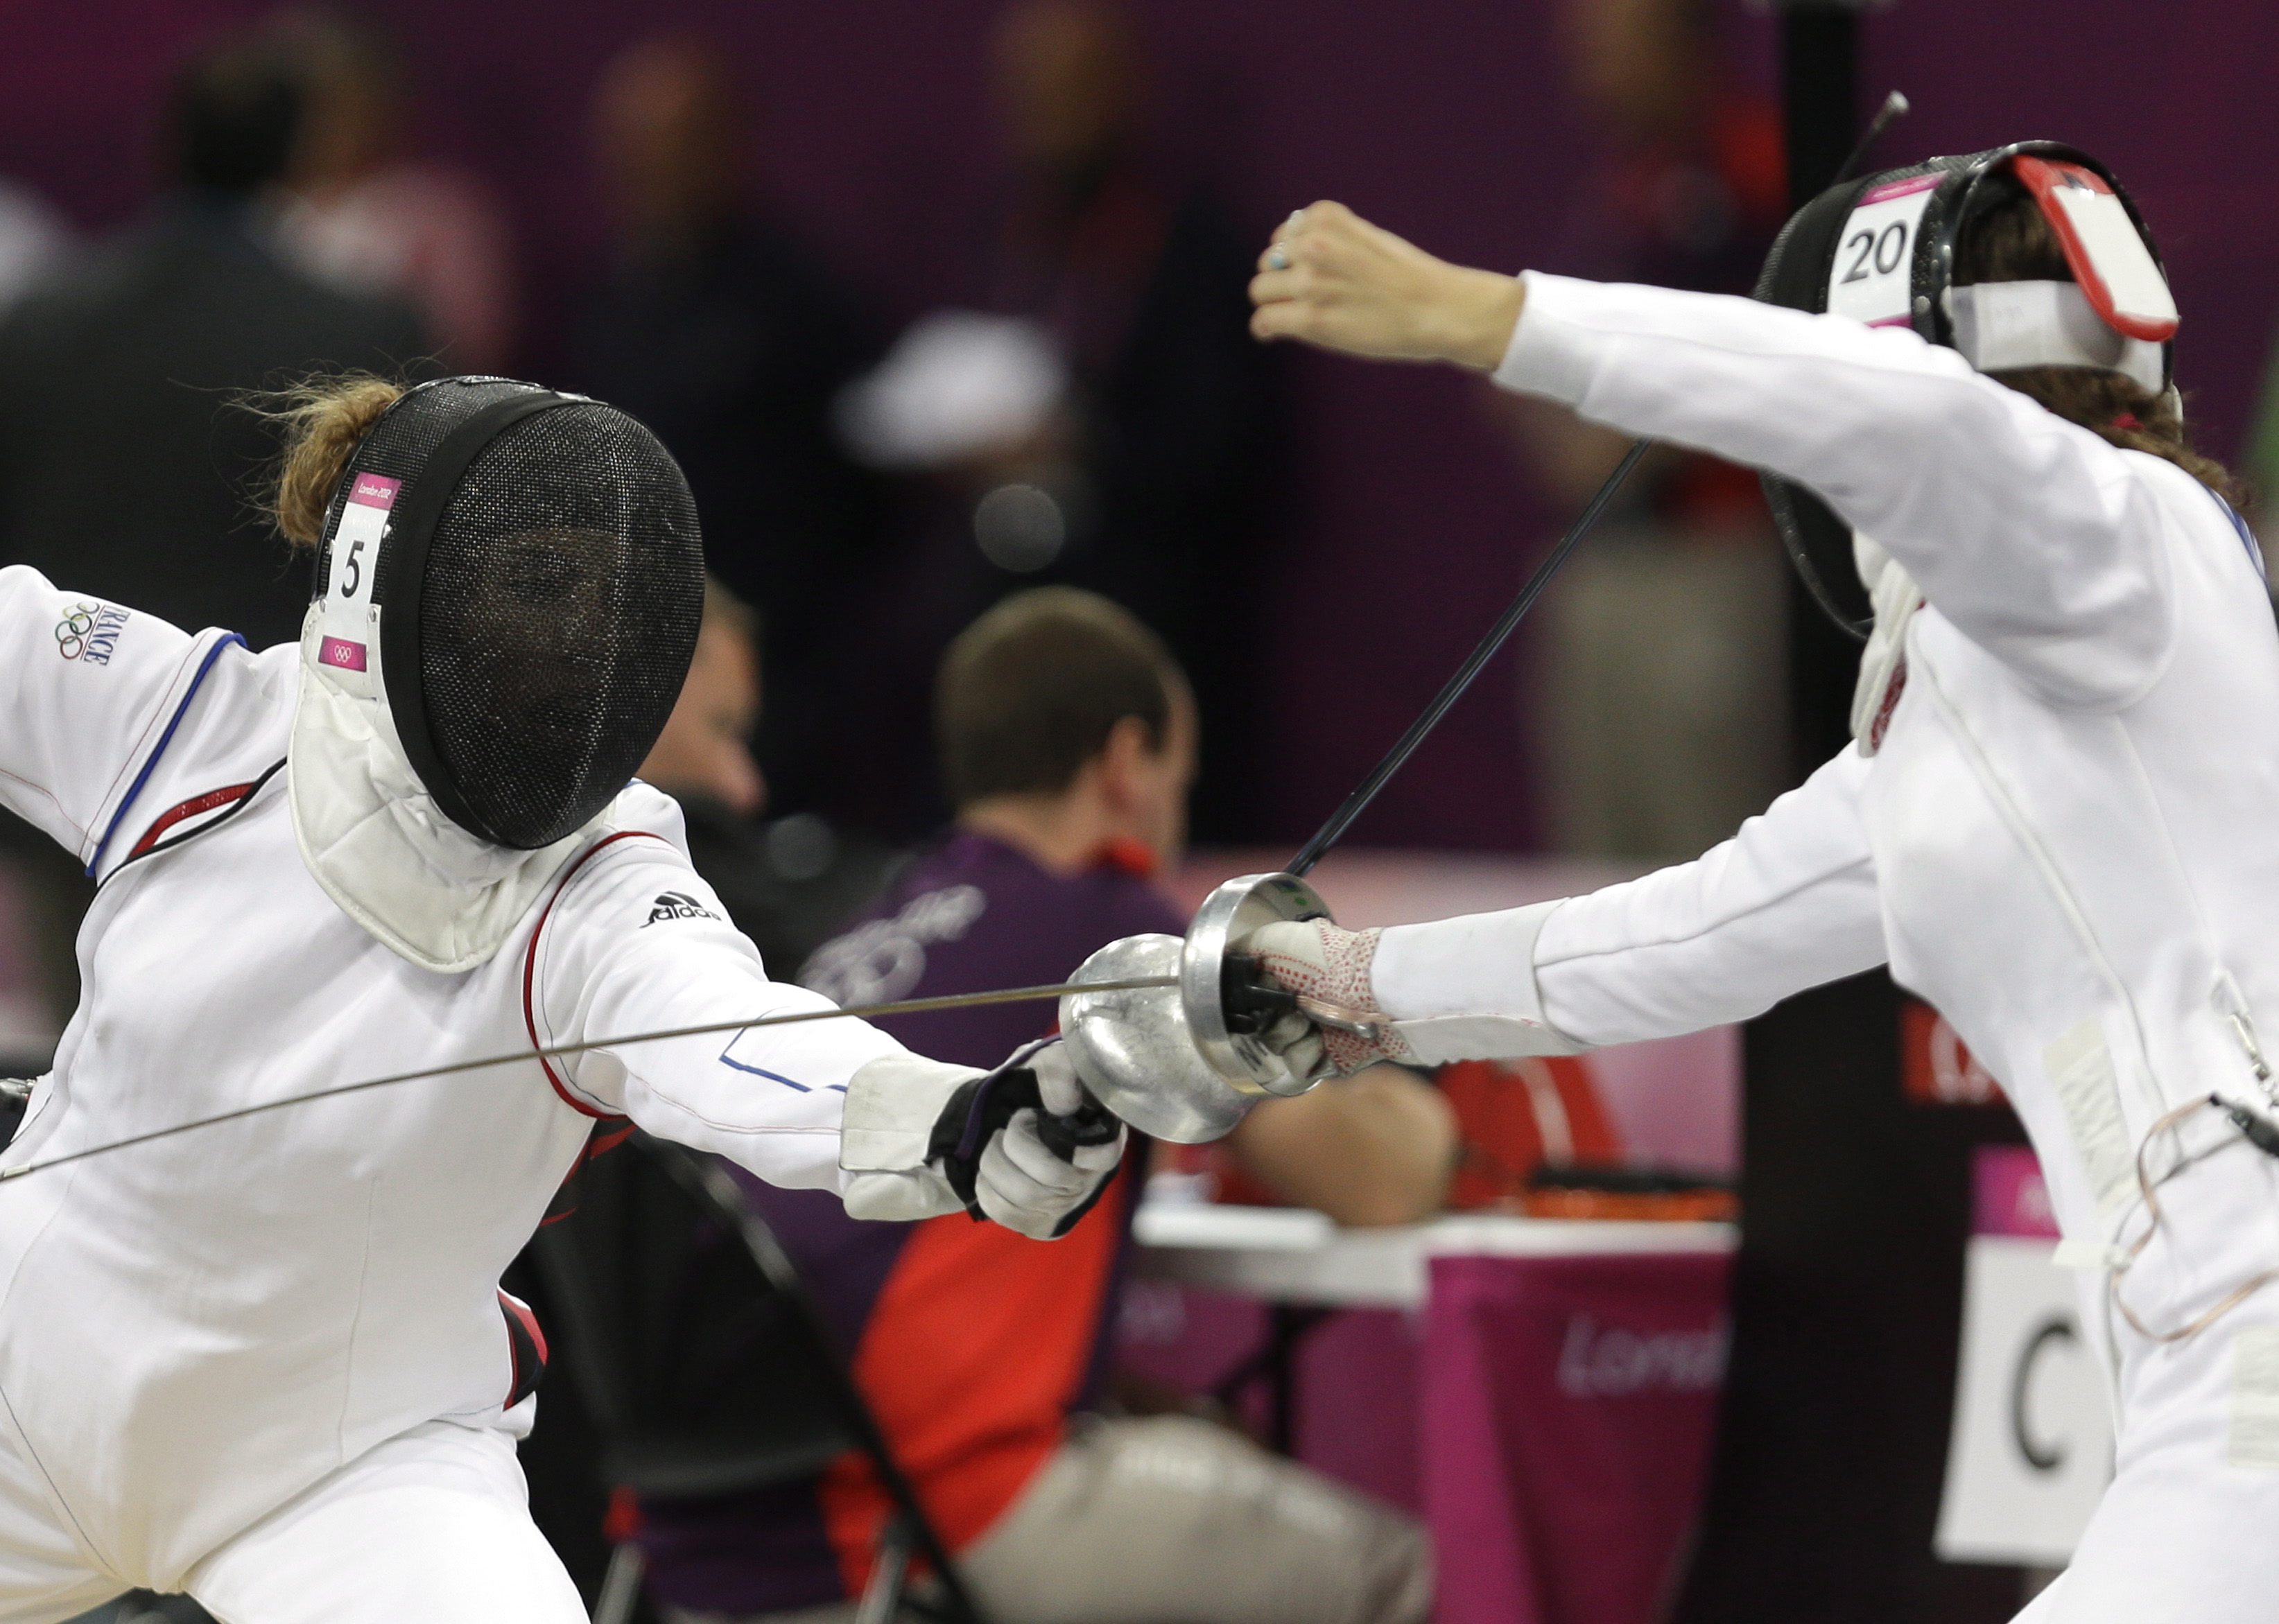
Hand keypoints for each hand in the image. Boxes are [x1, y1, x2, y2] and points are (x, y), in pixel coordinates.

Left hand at [933, 1043, 1125, 1239]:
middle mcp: (1093, 1178)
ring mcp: (1068, 1205)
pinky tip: (987, 1173)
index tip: (1033, 1115)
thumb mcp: (1048, 1063)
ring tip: (993, 1146)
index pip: (1103, 1156)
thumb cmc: (1035, 1086)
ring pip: (1027, 1197)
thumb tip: (1064, 1104)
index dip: (1065, 1142)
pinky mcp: (1042, 1224)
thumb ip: (1060, 1068)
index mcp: (1106, 1139)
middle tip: (1008, 1125)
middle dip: (1016, 1145)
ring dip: (995, 1165)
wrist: (1005, 1112)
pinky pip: (1008, 1215)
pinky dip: (987, 1190)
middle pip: (1053, 1178)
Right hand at [1244, 920, 1415, 1077]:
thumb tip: (1231, 961)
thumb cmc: (1325, 959)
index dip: (1251, 1003)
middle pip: (1261, 1029)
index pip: (1252, 1002)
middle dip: (1273, 1021)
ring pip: (1277, 1049)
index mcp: (1286, 982)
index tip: (1260, 997)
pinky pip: (1300, 1068)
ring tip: (1313, 1023)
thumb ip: (1247, 950)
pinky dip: (1308, 1054)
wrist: (1372, 989)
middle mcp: (1299, 1009)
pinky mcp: (1331, 1061)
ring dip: (1291, 1036)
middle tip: (1296, 1008)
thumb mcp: (1275, 939)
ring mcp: (1316, 1035)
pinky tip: (1324, 1041)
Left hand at [1249, 201, 1524, 370]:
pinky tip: (1274, 333)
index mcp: (1327, 219)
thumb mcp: (1368, 237)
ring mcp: (1311, 282)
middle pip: (1267, 263)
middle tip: (1305, 299)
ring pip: (1260, 292)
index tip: (1311, 273)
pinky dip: (1264, 329)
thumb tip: (1284, 251)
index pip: (1284, 235)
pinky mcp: (1311, 319)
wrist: (1438, 308)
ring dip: (1272, 305)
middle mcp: (1314, 245)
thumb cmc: (1406, 278)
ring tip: (1293, 316)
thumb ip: (1330, 239)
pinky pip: (1263, 322)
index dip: (1292, 257)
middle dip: (1280, 281)